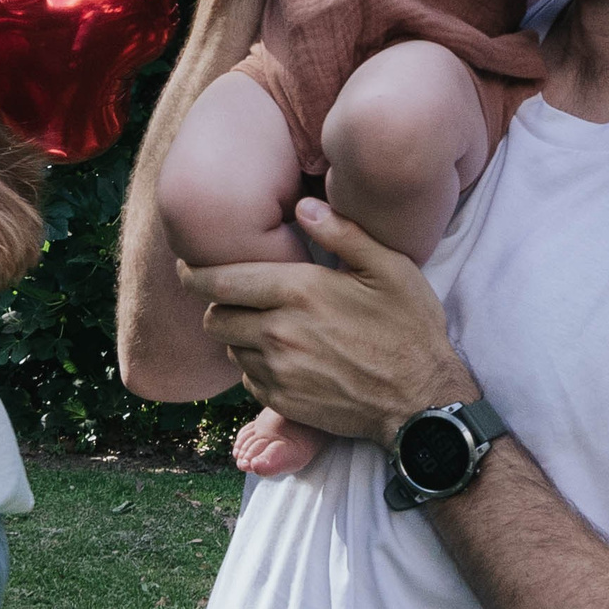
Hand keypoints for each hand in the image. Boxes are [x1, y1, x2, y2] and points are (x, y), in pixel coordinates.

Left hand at [178, 197, 478, 446]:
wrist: (421, 401)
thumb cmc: (410, 329)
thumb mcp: (390, 269)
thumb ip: (344, 232)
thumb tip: (304, 206)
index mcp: (300, 292)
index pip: (221, 282)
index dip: (195, 274)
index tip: (186, 268)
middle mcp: (280, 332)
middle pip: (214, 317)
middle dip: (216, 305)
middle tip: (234, 298)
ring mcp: (279, 371)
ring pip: (229, 349)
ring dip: (236, 336)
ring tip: (264, 326)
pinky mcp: (283, 402)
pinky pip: (247, 379)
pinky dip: (254, 366)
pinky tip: (282, 356)